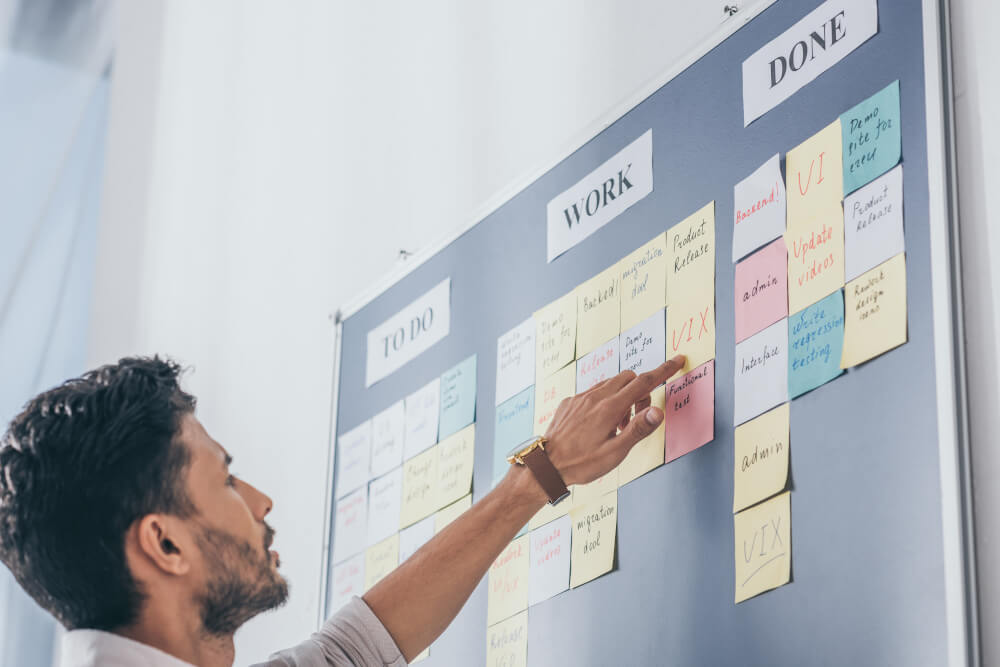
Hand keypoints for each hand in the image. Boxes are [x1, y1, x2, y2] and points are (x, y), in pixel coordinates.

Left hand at [543, 355, 685, 485]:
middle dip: (641, 390)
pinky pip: (593, 391)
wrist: (546, 466)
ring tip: (618, 426)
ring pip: (610, 384)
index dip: (663, 370)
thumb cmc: (582, 463)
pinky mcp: (570, 402)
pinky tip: (599, 423)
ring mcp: (580, 398)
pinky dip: (605, 400)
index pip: (644, 382)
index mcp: (610, 408)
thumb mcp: (615, 452)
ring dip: (622, 396)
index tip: (677, 360)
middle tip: (637, 418)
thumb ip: (638, 429)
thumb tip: (658, 411)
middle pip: (628, 378)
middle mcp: (595, 397)